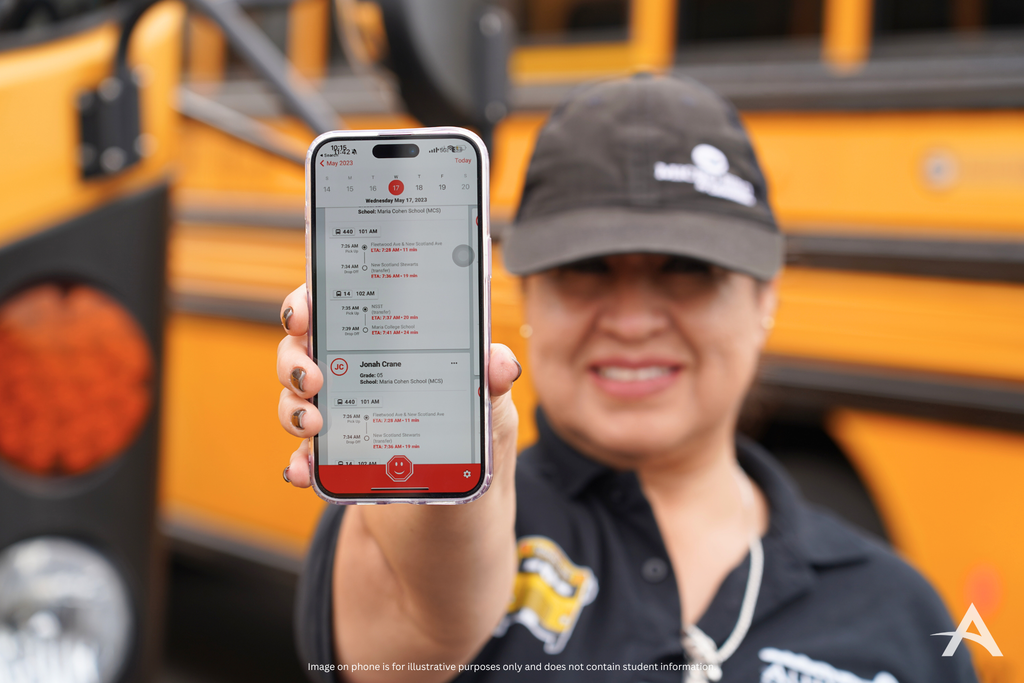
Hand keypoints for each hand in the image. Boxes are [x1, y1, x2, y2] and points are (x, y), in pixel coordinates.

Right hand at [276, 283, 521, 489]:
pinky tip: (303, 471)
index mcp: (391, 350)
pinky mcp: (336, 461)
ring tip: (314, 425)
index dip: (310, 302)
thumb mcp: (490, 415)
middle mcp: (360, 377)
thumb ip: (491, 385)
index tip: (305, 312)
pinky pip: (304, 456)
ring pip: (295, 399)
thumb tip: (501, 363)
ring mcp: (343, 419)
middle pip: (304, 351)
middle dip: (293, 357)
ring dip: (291, 408)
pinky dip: (297, 462)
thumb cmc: (475, 452)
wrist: (457, 519)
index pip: (340, 309)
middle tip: (312, 377)